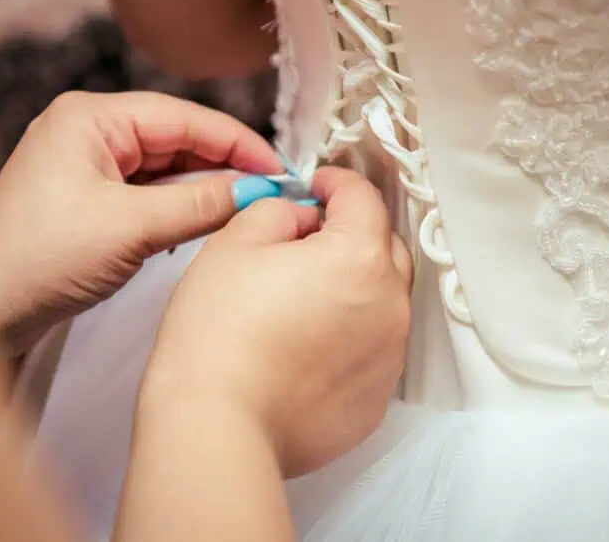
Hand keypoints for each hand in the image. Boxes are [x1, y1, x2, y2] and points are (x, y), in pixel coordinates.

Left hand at [0, 90, 286, 352]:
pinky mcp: (90, 199)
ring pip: (167, 168)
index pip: (185, 118)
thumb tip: (258, 191)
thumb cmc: (36, 258)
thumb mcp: (132, 228)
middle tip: (272, 192)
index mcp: (91, 117)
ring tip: (247, 208)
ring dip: (205, 187)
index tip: (280, 169)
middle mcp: (89, 132)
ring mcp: (88, 166)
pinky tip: (206, 221)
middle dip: (225, 165)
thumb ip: (201, 203)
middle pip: (179, 139)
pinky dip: (181, 205)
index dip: (238, 142)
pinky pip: (151, 192)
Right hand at [142, 167, 413, 477]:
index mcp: (360, 256)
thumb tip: (303, 217)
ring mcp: (389, 355)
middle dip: (352, 232)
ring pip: (383, 299)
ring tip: (302, 296)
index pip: (364, 198)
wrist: (217, 428)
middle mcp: (390, 305)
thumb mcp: (235, 243)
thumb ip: (279, 211)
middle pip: (385, 246)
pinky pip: (373, 347)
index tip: (318, 185)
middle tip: (307, 237)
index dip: (336, 182)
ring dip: (354, 285)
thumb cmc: (218, 336)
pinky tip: (306, 343)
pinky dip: (350, 334)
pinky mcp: (377, 398)